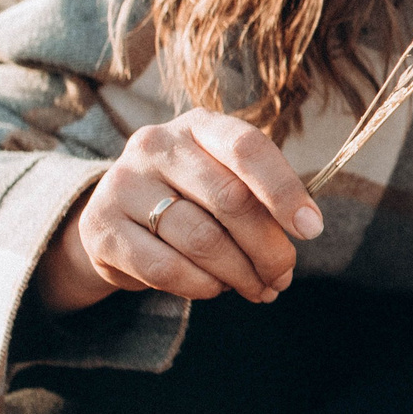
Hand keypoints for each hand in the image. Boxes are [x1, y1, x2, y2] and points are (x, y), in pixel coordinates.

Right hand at [35, 108, 323, 313]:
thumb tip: (304, 232)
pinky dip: (201, 286)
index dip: (284, 190)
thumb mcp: (227, 183)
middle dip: (268, 248)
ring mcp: (123, 183)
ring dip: (239, 274)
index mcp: (199, 125)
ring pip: (202, 240)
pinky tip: (214, 288)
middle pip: (230, 200)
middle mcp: (156, 144)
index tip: (311, 229)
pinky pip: (166, 269)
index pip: (247, 148)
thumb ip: (263, 201)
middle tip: (282, 276)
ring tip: (256, 288)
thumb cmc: (192, 199)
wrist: (117, 219)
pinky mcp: (101, 228)